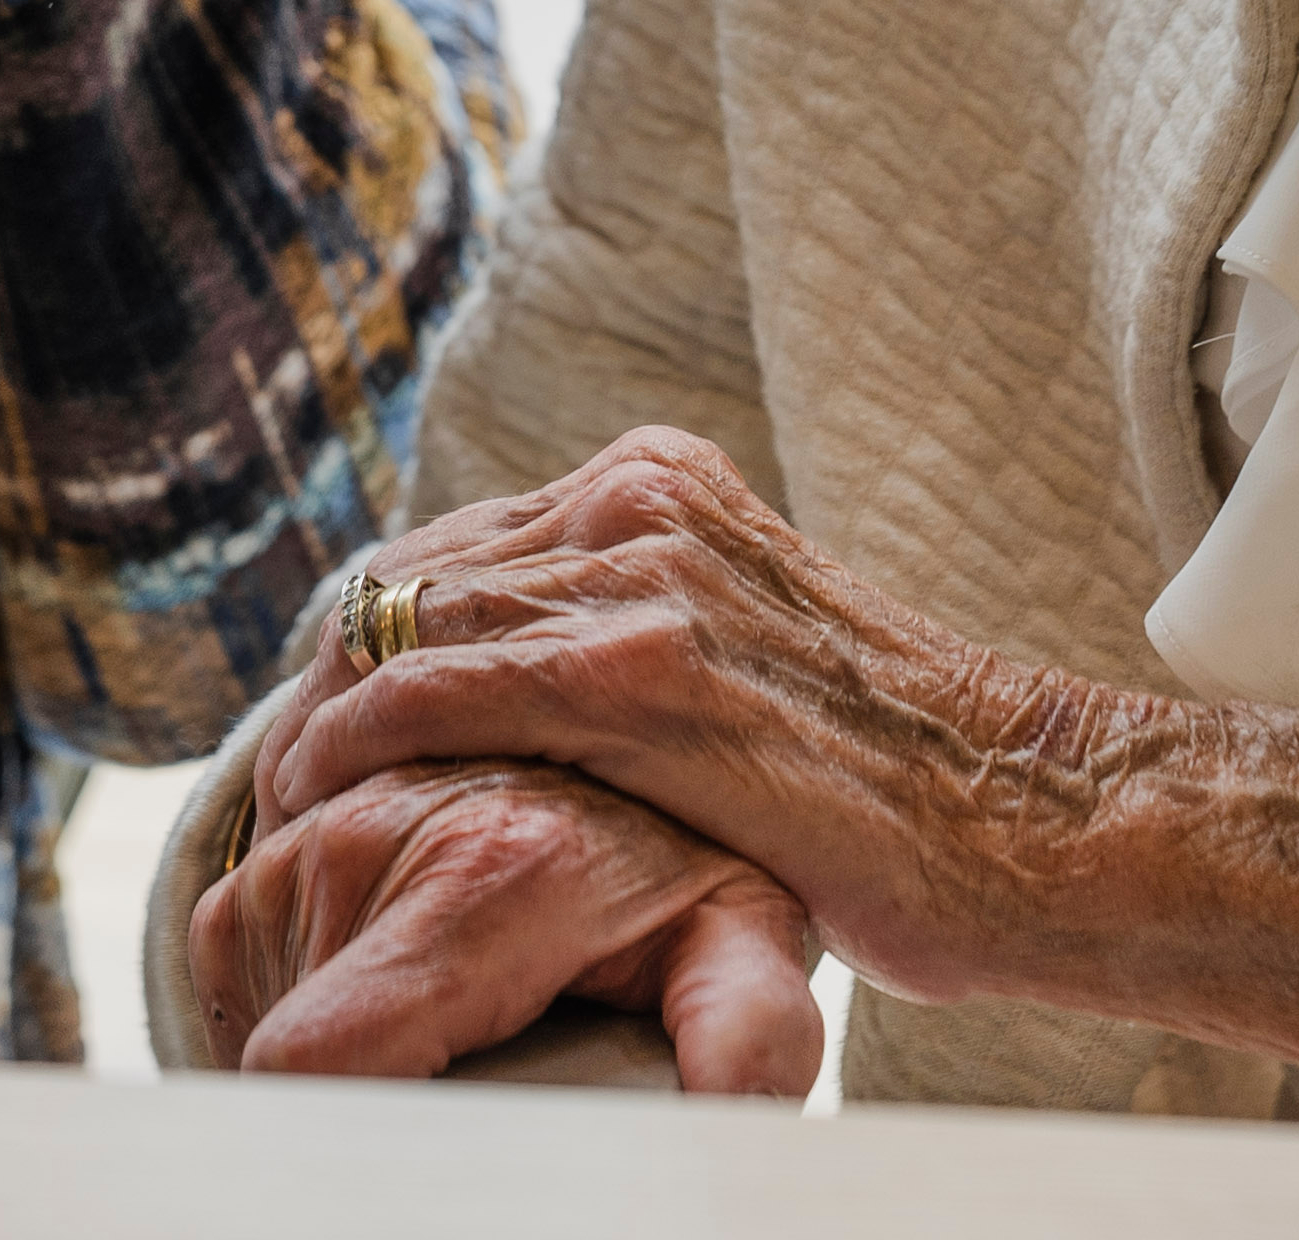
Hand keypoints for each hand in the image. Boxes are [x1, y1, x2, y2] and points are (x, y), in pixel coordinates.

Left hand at [253, 429, 1298, 1091]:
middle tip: (280, 767)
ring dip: (323, 714)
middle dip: (330, 672)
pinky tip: (318, 799)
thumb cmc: (886, 774)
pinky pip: (437, 691)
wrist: (1018, 819)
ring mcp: (641, 575)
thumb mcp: (740, 645)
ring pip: (406, 624)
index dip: (369, 633)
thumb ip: (635, 624)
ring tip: (282, 796)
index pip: (451, 542)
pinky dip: (356, 744)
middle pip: (412, 572)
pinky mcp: (640, 672)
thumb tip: (520, 670)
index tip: (324, 718)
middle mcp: (644, 499)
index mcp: (662, 479)